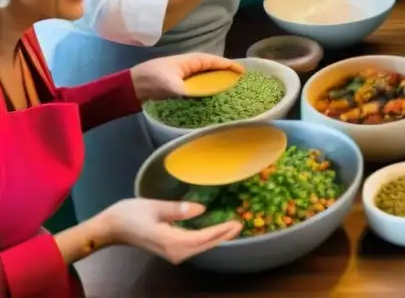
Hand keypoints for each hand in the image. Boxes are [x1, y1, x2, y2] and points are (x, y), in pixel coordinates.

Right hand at [97, 199, 241, 263]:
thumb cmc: (128, 215)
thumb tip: (201, 209)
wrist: (109, 228)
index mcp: (170, 241)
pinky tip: (214, 231)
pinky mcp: (169, 249)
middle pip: (204, 246)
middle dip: (223, 236)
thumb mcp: (153, 206)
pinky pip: (193, 246)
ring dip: (216, 238)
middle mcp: (173, 251)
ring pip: (199, 247)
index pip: (201, 238)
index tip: (235, 223)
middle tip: (240, 224)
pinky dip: (206, 239)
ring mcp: (171, 252)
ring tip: (232, 227)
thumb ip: (177, 209)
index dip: (220, 232)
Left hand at [131, 53, 242, 100]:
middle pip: (212, 68)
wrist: (130, 88)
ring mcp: (183, 76)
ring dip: (216, 82)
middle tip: (239, 82)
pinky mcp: (178, 86)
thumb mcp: (173, 87)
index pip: (214, 61)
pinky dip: (206, 90)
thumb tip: (209, 96)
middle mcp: (188, 67)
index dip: (229, 65)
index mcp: (190, 61)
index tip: (242, 72)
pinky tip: (211, 98)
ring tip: (229, 90)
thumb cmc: (152, 81)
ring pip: (205, 78)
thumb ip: (191, 91)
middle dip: (225, 73)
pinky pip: (197, 86)